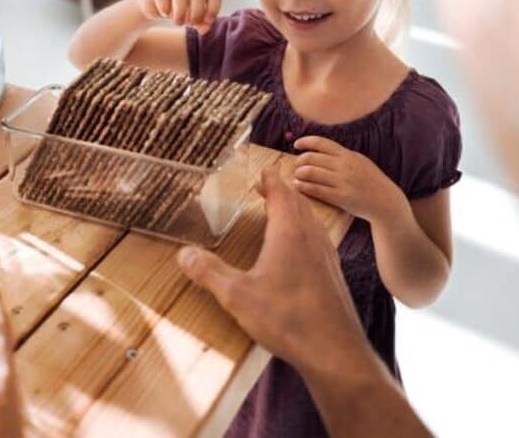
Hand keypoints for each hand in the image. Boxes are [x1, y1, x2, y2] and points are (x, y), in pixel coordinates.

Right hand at [137, 0, 221, 32]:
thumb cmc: (178, 12)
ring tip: (177, 23)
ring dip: (180, 11)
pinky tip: (163, 14)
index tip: (207, 22)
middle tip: (190, 24)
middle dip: (196, 12)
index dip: (213, 8)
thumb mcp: (191, 19)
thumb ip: (201, 23)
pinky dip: (164, 8)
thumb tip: (205, 29)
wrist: (153, 8)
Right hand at [176, 169, 368, 370]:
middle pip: (298, 202)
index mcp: (289, 232)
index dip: (270, 179)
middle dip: (282, 190)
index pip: (280, 192)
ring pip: (311, 219)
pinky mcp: (333, 272)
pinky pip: (318, 237)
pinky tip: (299, 246)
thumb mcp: (238, 296)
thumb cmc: (288, 319)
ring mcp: (326, 254)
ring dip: (296, 208)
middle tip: (268, 186)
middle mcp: (311, 236)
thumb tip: (184, 254)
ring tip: (282, 209)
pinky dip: (306, 228)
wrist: (334, 350)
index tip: (262, 169)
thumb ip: (209, 273)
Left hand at [292, 136, 402, 222]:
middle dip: (299, 161)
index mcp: (348, 155)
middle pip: (312, 158)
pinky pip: (316, 189)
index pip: (322, 142)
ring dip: (299, 174)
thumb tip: (322, 149)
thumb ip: (343, 155)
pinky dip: (303, 186)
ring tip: (296, 177)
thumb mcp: (360, 161)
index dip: (306, 141)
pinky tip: (298, 186)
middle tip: (296, 166)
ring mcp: (342, 181)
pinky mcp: (341, 197)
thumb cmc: (371, 181)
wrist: (385, 201)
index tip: (297, 144)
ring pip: (311, 172)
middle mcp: (344, 166)